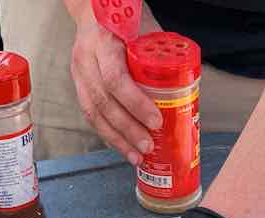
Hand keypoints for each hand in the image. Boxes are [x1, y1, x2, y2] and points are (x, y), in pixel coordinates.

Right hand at [70, 18, 161, 164]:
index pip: (115, 79)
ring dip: (116, 139)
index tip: (156, 120)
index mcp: (103, 43)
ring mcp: (78, 74)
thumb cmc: (125, 20)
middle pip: (103, 102)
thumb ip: (159, 53)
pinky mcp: (78, 85)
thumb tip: (186, 85)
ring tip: (136, 156)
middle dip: (127, 129)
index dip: (135, 104)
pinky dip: (108, 134)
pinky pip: (91, 114)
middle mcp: (86, 59)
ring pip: (93, 113)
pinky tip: (123, 148)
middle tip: (148, 146)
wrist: (94, 12)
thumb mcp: (144, 29)